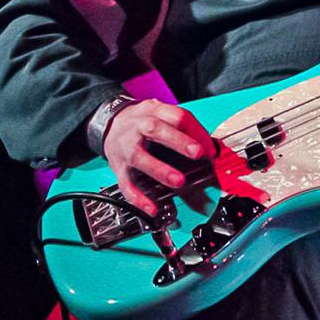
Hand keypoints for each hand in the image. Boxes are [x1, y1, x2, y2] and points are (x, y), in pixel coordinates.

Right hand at [101, 99, 216, 215]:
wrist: (109, 124)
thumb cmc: (142, 121)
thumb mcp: (161, 112)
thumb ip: (183, 126)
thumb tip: (208, 146)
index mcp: (153, 112)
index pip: (178, 117)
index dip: (196, 131)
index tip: (209, 148)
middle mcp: (137, 128)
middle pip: (157, 130)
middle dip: (178, 141)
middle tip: (197, 153)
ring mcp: (126, 148)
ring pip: (139, 158)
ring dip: (160, 170)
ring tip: (178, 181)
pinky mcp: (118, 168)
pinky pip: (126, 184)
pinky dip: (138, 198)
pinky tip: (152, 208)